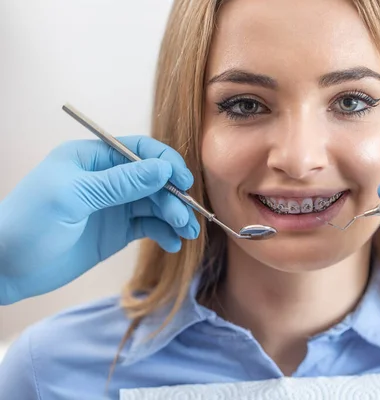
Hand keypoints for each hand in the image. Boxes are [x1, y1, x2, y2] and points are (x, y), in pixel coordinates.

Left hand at [0, 136, 199, 304]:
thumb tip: (162, 170)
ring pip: (155, 204)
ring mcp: (114, 205)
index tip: (184, 182)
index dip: (165, 163)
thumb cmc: (28, 224)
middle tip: (185, 219)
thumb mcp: (73, 197)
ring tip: (187, 233)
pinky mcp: (117, 231)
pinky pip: (149, 227)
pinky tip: (173, 244)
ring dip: (174, 216)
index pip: (139, 150)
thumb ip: (120, 183)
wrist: (5, 269)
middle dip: (173, 197)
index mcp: (93, 159)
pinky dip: (164, 233)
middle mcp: (107, 178)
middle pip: (153, 180)